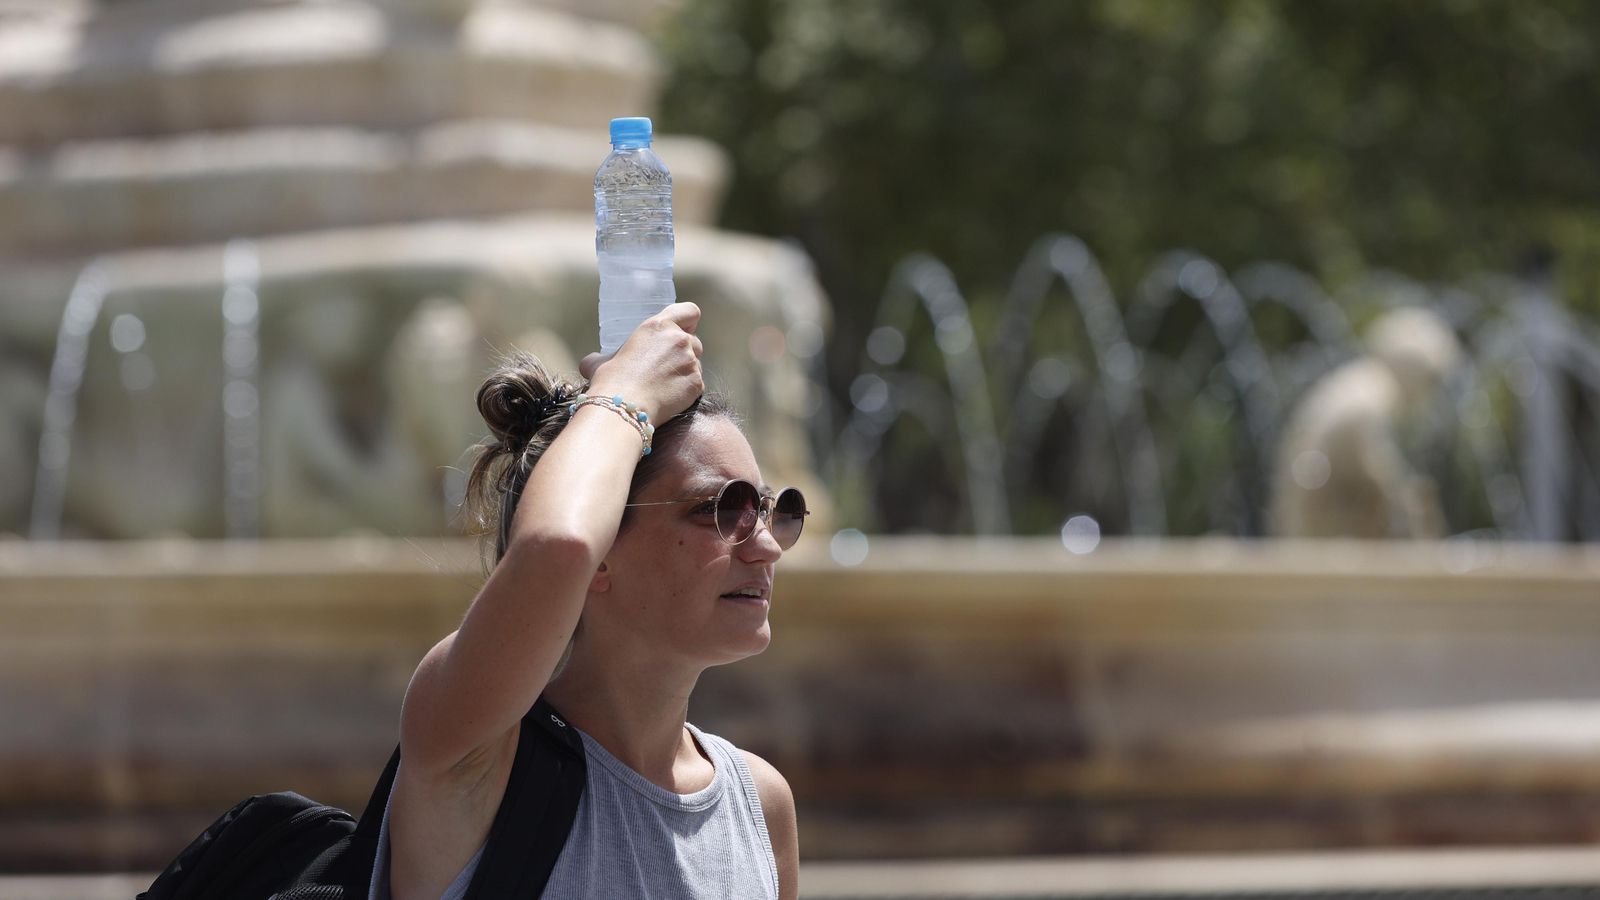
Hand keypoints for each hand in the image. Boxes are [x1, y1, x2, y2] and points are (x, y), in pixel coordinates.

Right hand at [580, 303, 703, 421]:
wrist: (623, 407)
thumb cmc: (610, 382)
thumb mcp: (600, 361)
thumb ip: (601, 356)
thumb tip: (591, 362)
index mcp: (658, 326)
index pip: (690, 311)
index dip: (689, 320)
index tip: (685, 329)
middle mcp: (679, 339)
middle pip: (694, 341)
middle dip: (684, 353)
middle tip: (666, 368)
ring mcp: (690, 361)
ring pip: (697, 364)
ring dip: (685, 372)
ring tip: (664, 385)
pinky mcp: (696, 383)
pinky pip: (697, 384)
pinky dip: (687, 390)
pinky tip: (669, 397)